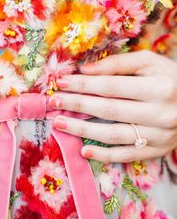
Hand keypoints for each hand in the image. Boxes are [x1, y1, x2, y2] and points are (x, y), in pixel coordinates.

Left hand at [50, 50, 176, 162]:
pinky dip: (104, 154)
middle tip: (53, 103)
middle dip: (77, 105)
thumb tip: (84, 70)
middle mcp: (160, 114)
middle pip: (109, 110)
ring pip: (113, 135)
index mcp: (159, 87)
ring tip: (59, 124)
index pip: (112, 86)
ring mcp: (158, 136)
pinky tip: (84, 151)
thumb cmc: (169, 79)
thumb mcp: (150, 63)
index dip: (84, 85)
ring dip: (83, 130)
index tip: (61, 82)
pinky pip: (126, 155)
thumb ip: (118, 64)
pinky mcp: (156, 151)